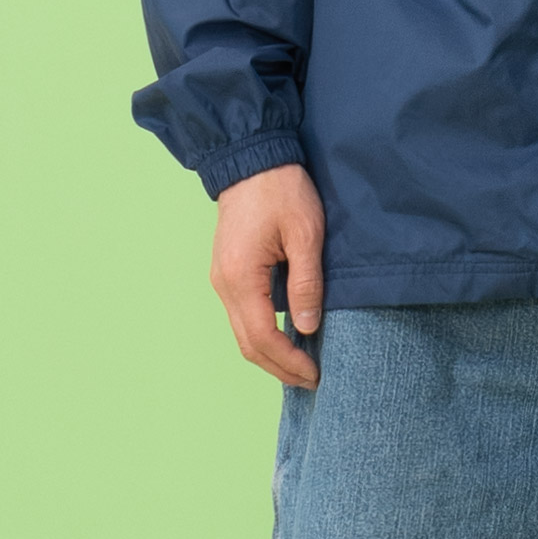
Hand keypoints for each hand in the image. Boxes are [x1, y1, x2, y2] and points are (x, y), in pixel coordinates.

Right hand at [209, 163, 324, 388]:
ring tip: (302, 365)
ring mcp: (222, 279)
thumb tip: (307, 328)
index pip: (264, 338)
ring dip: (270, 354)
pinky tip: (287, 337)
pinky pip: (243, 316)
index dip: (290, 362)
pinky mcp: (228, 272)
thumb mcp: (305, 235)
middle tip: (311, 380)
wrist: (251, 159)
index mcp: (241, 278)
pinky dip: (263, 334)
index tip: (316, 374)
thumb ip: (306, 284)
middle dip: (279, 368)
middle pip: (248, 345)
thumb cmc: (281, 191)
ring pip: (243, 333)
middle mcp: (223, 285)